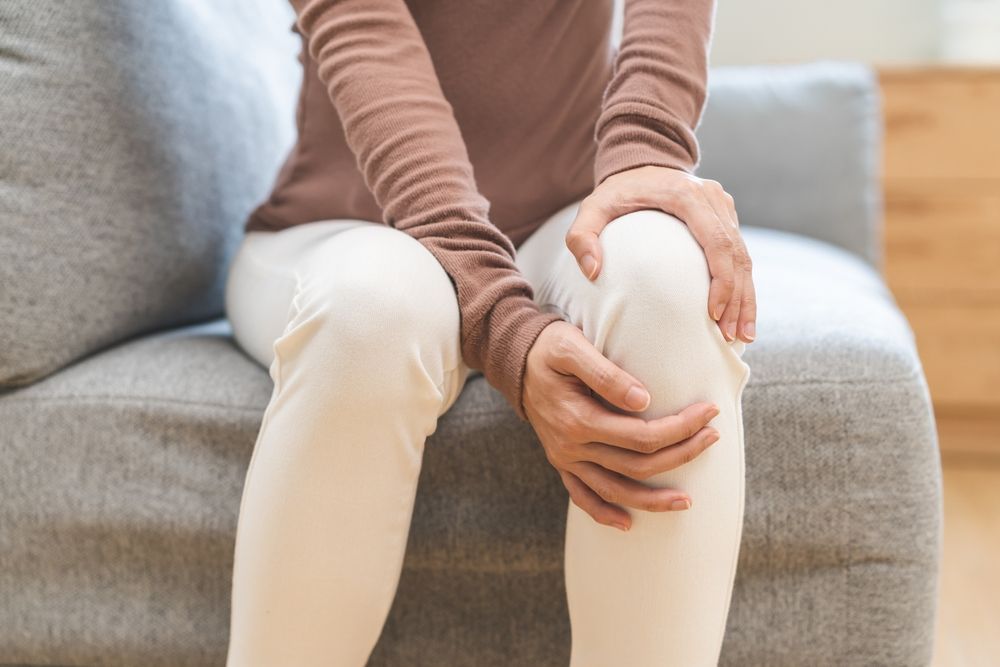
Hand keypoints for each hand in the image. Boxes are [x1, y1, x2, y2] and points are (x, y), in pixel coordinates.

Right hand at [523, 320, 720, 531]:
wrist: (514, 358)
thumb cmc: (548, 347)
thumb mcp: (573, 347)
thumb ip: (607, 374)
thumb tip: (644, 401)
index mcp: (578, 419)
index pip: (642, 435)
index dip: (680, 427)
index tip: (708, 412)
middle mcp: (571, 446)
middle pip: (637, 464)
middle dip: (681, 454)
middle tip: (713, 437)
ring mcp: (565, 458)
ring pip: (615, 489)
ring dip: (652, 500)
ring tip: (687, 501)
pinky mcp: (561, 462)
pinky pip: (582, 496)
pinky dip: (603, 513)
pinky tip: (627, 524)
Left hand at [566, 165, 756, 342]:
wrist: (641, 160)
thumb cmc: (616, 190)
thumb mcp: (591, 208)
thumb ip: (582, 237)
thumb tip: (592, 272)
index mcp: (687, 196)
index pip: (716, 242)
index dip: (722, 281)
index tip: (714, 314)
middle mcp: (713, 198)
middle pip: (737, 254)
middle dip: (738, 299)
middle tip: (732, 337)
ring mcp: (724, 206)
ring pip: (744, 257)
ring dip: (746, 298)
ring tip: (742, 336)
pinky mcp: (727, 216)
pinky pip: (740, 254)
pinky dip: (743, 286)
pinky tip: (739, 315)